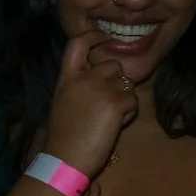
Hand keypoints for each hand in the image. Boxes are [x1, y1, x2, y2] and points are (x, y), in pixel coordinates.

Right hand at [44, 29, 139, 184]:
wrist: (64, 159)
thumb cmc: (63, 138)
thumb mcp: (63, 103)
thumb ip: (79, 86)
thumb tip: (99, 77)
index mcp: (66, 79)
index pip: (77, 44)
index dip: (92, 36)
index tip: (103, 36)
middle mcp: (83, 79)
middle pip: (112, 64)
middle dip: (116, 81)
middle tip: (106, 103)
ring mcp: (100, 89)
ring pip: (126, 84)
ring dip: (123, 99)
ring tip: (107, 119)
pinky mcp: (116, 103)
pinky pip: (133, 102)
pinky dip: (127, 115)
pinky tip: (112, 127)